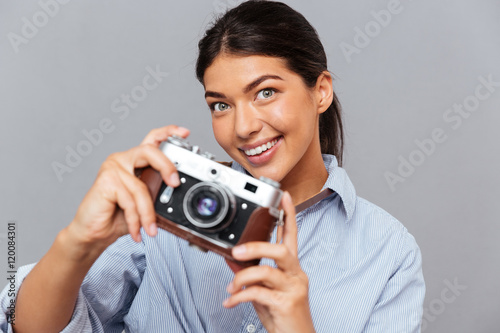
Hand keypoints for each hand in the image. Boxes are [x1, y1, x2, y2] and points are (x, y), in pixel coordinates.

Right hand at [66, 125, 189, 253]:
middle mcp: (123, 160)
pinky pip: (130, 200)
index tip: (185, 132)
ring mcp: (113, 168)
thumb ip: (157, 192)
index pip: (152, 140)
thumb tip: (176, 190)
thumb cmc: (117, 217)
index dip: (169, 132)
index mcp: (134, 162)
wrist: (93, 234)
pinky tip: (136, 230)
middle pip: (150, 151)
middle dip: (166, 166)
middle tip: (175, 184)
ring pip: (141, 188)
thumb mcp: (145, 203)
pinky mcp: (106, 181)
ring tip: (150, 229)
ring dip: (147, 214)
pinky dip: (135, 219)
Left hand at [223, 192, 314, 332]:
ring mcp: (293, 289)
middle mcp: (296, 275)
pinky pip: (259, 293)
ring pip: (268, 271)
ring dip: (243, 277)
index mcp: (292, 268)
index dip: (289, 214)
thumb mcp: (265, 291)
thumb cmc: (282, 315)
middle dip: (257, 247)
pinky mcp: (286, 304)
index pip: (292, 235)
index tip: (283, 196)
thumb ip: (253, 275)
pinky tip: (231, 301)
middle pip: (282, 250)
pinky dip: (240, 296)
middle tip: (236, 251)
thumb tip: (233, 263)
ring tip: (230, 286)